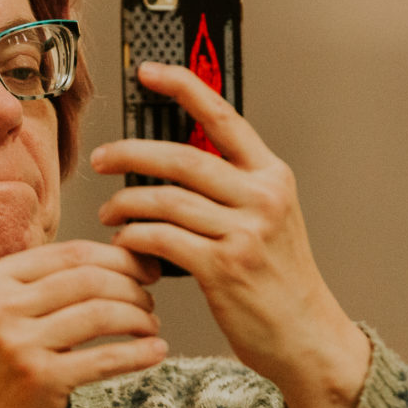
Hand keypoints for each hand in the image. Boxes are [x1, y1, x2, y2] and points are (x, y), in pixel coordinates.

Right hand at [0, 241, 165, 407]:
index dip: (119, 257)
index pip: (71, 253)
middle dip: (132, 286)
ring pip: (100, 312)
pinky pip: (105, 357)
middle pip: (89, 278)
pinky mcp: (39, 379)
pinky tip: (155, 352)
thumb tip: (118, 258)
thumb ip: (45, 285)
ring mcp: (18, 343)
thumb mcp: (4, 316)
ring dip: (138, 317)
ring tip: (150, 327)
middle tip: (149, 301)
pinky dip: (138, 353)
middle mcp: (0, 305)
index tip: (145, 268)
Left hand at [91, 59, 370, 407]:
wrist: (306, 336)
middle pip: (182, 158)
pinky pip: (161, 239)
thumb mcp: (269, 221)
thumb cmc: (278, 281)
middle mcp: (263, 196)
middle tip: (101, 159)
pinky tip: (125, 245)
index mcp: (273, 176)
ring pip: (166, 200)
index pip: (223, 118)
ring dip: (126, 204)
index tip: (148, 72)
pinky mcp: (223, 266)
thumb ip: (231, 189)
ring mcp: (245, 231)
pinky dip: (134, 239)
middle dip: (131, 153)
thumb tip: (173, 165)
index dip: (184, 87)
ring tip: (110, 214)